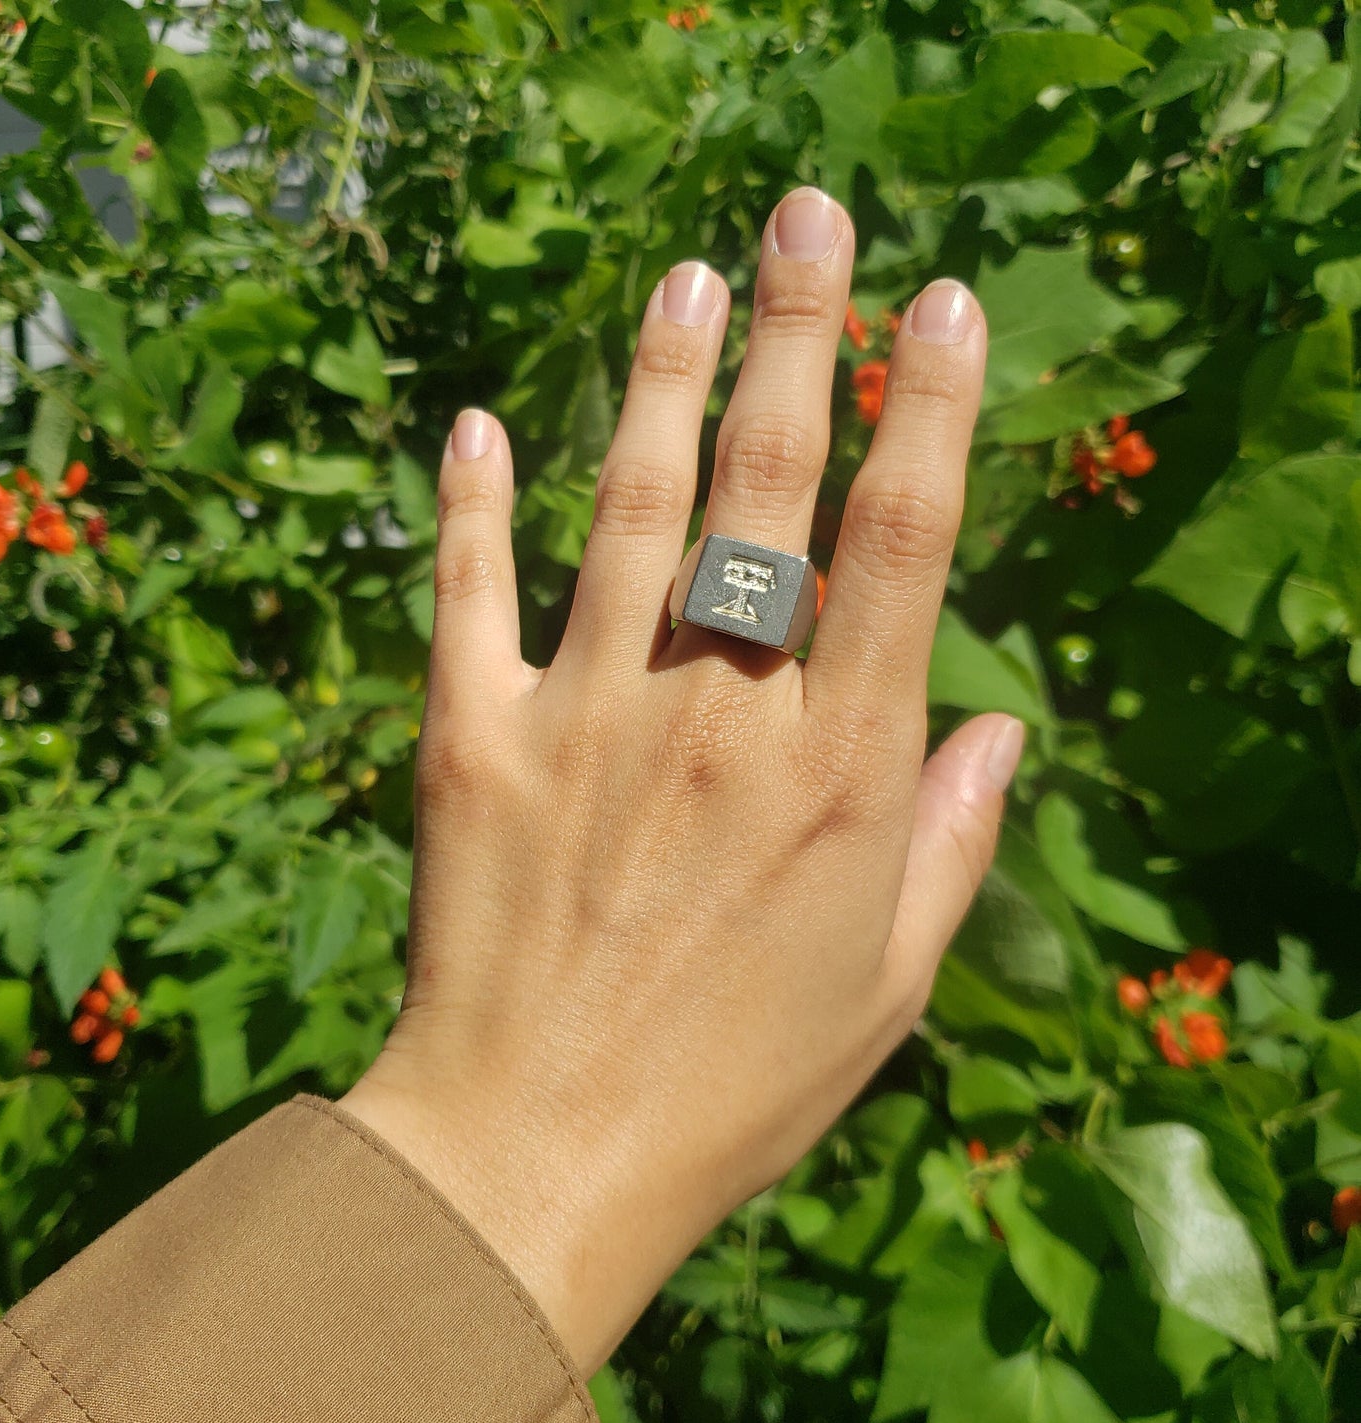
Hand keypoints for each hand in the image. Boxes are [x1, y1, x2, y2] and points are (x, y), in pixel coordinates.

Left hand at [342, 186, 1016, 1375]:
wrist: (532, 1160)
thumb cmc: (729, 1092)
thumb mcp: (884, 989)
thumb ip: (947, 845)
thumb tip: (997, 724)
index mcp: (834, 773)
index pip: (900, 547)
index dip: (928, 412)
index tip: (940, 307)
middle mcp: (717, 716)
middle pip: (771, 487)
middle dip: (802, 336)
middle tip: (810, 216)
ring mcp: (585, 715)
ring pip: (634, 507)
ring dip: (665, 381)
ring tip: (691, 278)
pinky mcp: (470, 739)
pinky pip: (470, 593)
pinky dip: (472, 504)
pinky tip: (481, 423)